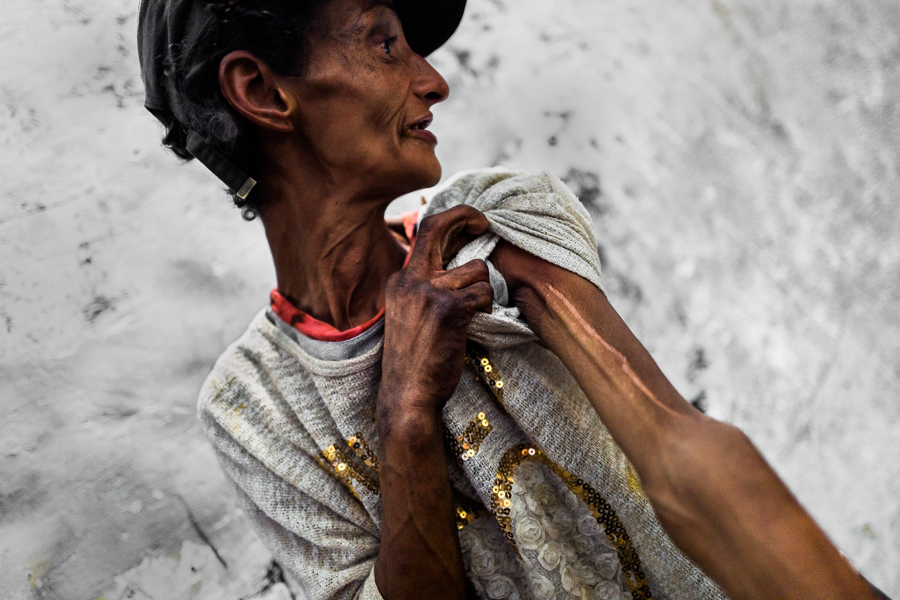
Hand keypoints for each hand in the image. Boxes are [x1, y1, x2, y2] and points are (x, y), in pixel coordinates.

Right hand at [380, 205, 493, 417]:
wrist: (408, 394)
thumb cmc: (415, 359)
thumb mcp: (410, 313)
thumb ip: (426, 286)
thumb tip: (458, 260)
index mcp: (400, 280)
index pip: (425, 232)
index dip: (452, 219)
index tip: (473, 221)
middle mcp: (411, 280)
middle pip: (440, 228)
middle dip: (467, 217)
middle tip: (486, 223)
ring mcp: (428, 293)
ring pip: (477, 269)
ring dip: (483, 289)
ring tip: (472, 313)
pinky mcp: (449, 310)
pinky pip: (483, 293)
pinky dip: (486, 307)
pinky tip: (474, 324)